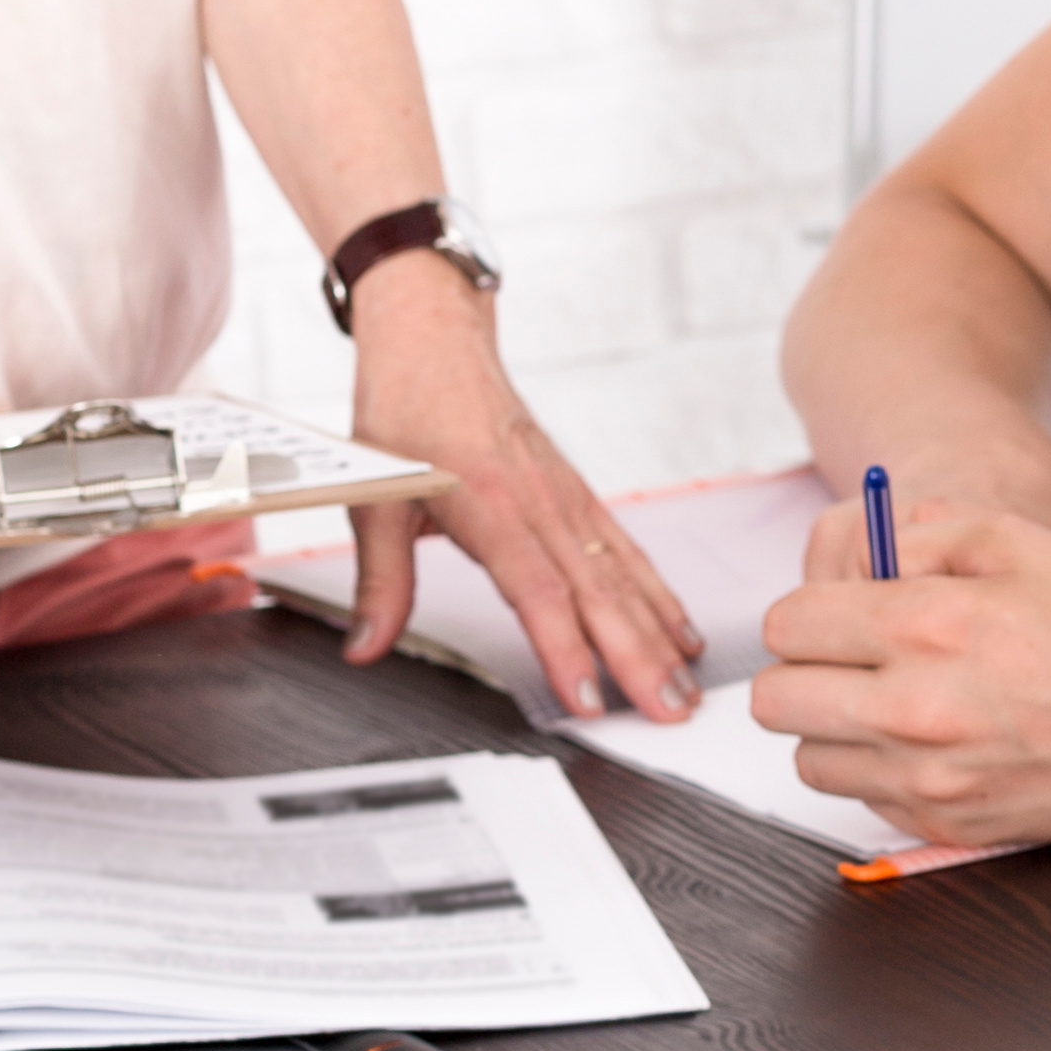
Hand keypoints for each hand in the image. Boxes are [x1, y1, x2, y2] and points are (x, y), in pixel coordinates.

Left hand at [339, 256, 697, 720]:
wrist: (435, 340)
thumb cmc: (404, 411)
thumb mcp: (374, 498)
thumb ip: (378, 579)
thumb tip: (366, 646)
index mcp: (491, 502)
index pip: (539, 590)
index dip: (565, 647)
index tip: (586, 697)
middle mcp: (542, 501)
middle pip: (600, 592)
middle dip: (638, 657)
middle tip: (669, 710)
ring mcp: (568, 498)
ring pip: (624, 575)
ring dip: (658, 634)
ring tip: (684, 685)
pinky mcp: (578, 495)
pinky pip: (627, 551)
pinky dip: (658, 594)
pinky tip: (678, 630)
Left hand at [751, 492, 1050, 842]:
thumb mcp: (1020, 540)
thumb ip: (920, 534)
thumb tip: (857, 559)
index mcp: (928, 625)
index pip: (787, 626)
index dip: (809, 610)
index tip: (841, 611)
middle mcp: (917, 709)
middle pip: (777, 700)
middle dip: (805, 668)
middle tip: (853, 655)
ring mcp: (932, 778)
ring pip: (809, 760)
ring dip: (835, 726)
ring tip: (894, 699)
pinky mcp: (952, 825)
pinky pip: (864, 801)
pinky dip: (880, 770)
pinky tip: (936, 740)